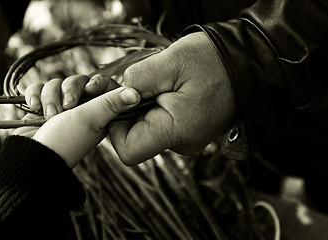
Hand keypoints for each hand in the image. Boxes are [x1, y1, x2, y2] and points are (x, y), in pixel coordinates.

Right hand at [14, 74, 140, 167]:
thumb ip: (112, 103)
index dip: (95, 83)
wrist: (32, 157)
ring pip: (55, 84)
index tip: (89, 89)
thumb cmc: (65, 139)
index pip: (101, 84)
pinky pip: (38, 89)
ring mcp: (60, 109)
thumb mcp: (91, 118)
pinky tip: (33, 108)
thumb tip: (136, 94)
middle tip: (65, 108)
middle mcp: (81, 110)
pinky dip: (34, 96)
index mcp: (99, 112)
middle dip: (67, 91)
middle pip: (76, 81)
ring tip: (48, 115)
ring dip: (49, 97)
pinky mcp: (41, 109)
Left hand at [108, 32, 238, 164]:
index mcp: (176, 132)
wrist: (248, 64)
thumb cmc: (213, 61)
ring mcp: (187, 138)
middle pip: (136, 137)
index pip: (127, 151)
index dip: (115, 126)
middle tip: (137, 81)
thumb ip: (138, 79)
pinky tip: (168, 86)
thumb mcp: (170, 62)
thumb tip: (120, 92)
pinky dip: (157, 104)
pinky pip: (163, 122)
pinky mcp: (189, 129)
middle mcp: (181, 143)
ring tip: (159, 80)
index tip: (121, 98)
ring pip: (149, 127)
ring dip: (144, 104)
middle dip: (129, 109)